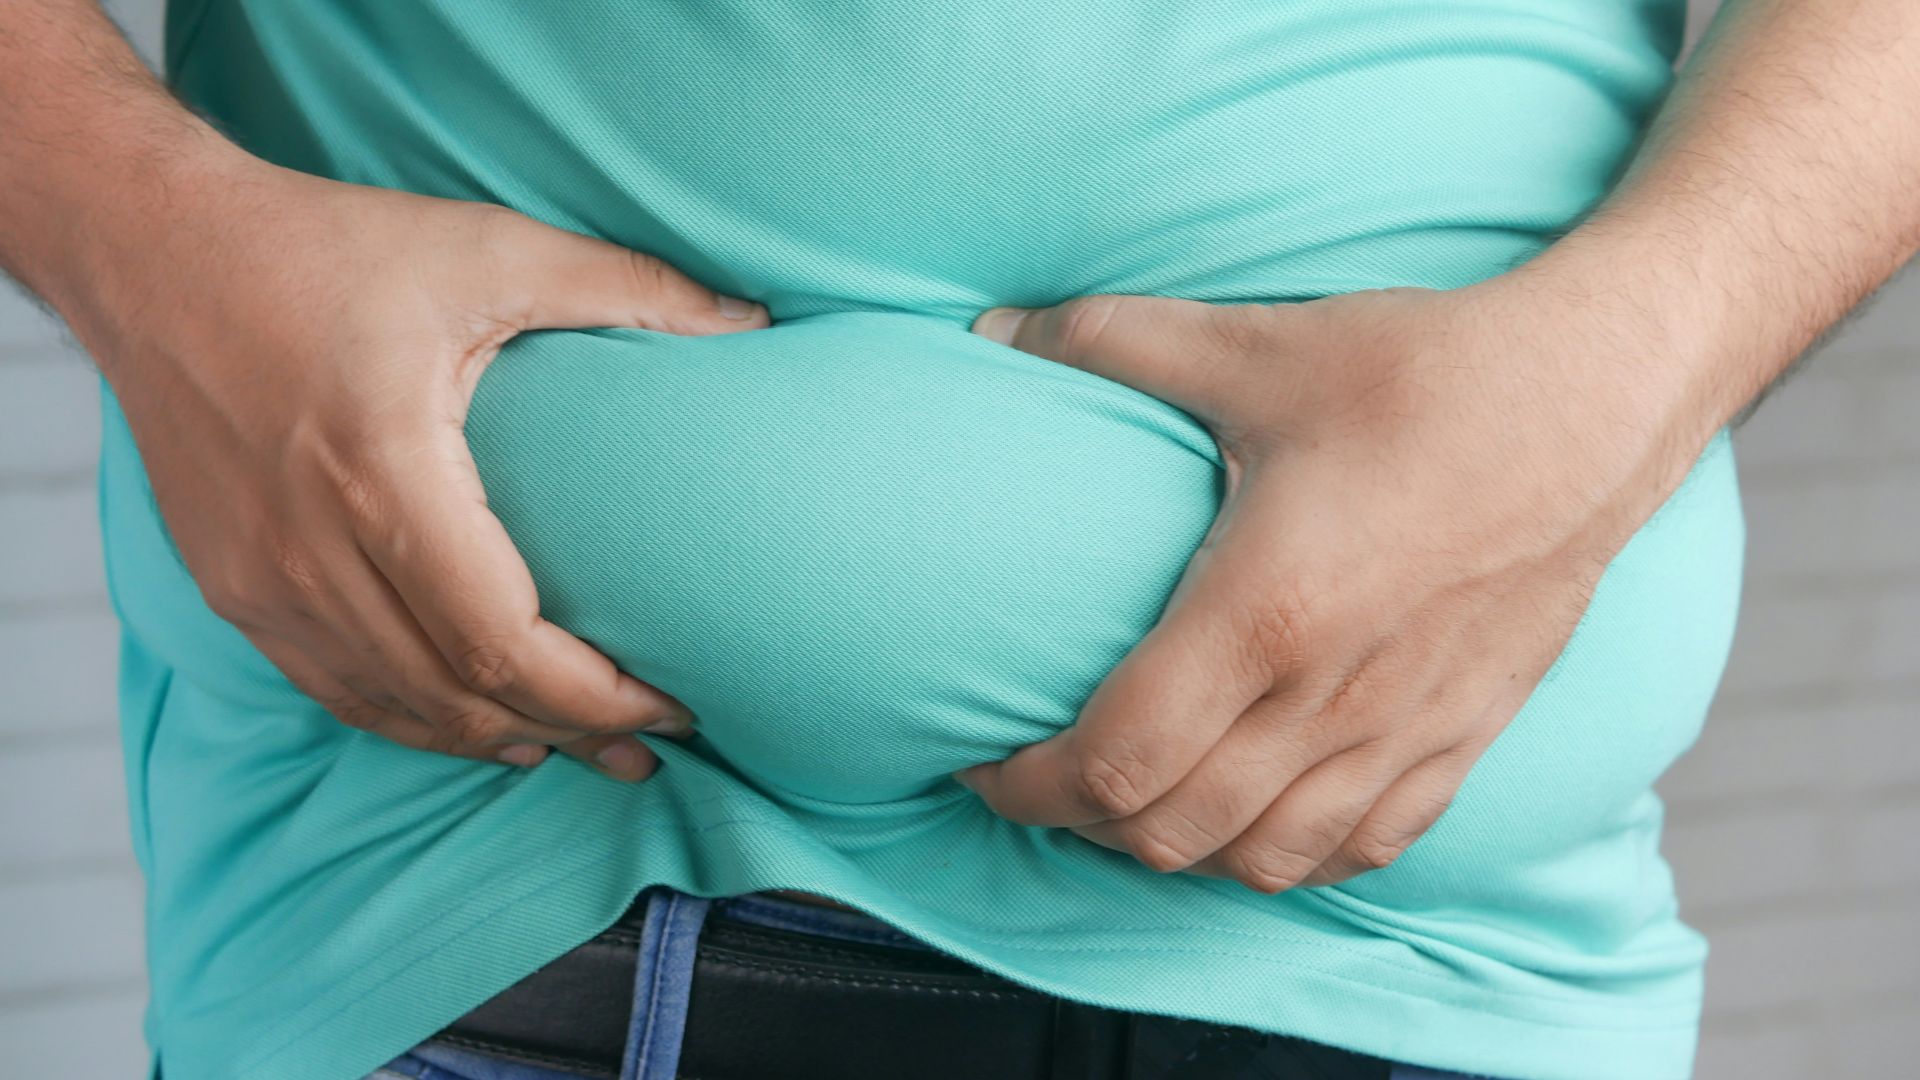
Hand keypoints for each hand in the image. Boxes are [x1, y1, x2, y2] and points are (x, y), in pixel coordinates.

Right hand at [71, 149, 767, 779]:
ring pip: (395, 709)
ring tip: (580, 751)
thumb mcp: (487, 247)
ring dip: (495, 739)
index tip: (673, 704)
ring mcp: (260, 580)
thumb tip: (751, 323)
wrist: (151, 253)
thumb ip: (628, 287)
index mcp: (383, 471)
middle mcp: (311, 546)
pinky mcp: (232, 586)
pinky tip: (475, 726)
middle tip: (649, 748)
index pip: (504, 641)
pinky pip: (334, 690)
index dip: (597, 696)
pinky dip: (414, 721)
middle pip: (459, 694)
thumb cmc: (323, 246)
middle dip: (568, 733)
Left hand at [954, 278, 1702, 890]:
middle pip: (1171, 834)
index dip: (1028, 786)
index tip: (984, 761)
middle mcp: (1331, 699)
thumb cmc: (1426, 373)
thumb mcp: (1255, 346)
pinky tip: (1256, 815)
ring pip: (1262, 861)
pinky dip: (1288, 856)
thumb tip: (990, 331)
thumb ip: (1109, 341)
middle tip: (1046, 777)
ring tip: (1137, 800)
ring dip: (1178, 850)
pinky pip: (1364, 850)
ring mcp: (1405, 732)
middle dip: (1082, 825)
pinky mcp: (1465, 738)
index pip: (1116, 761)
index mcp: (1264, 613)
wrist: (1600, 397)